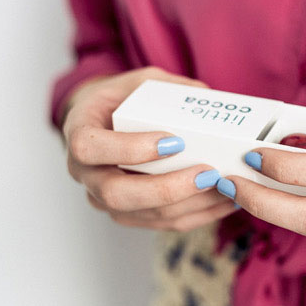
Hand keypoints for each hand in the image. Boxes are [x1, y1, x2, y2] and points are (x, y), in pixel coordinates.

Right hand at [63, 67, 237, 229]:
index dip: (130, 149)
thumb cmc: (123, 100)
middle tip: (207, 173)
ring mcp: (105, 199)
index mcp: (80, 132)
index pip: (90, 148)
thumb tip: (208, 97)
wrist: (107, 123)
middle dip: (167, 188)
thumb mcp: (141, 82)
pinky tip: (226, 201)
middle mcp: (85, 173)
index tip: (174, 142)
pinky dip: (199, 214)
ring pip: (145, 214)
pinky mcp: (130, 214)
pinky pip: (164, 224)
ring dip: (191, 204)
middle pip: (116, 194)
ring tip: (226, 187)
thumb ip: (170, 87)